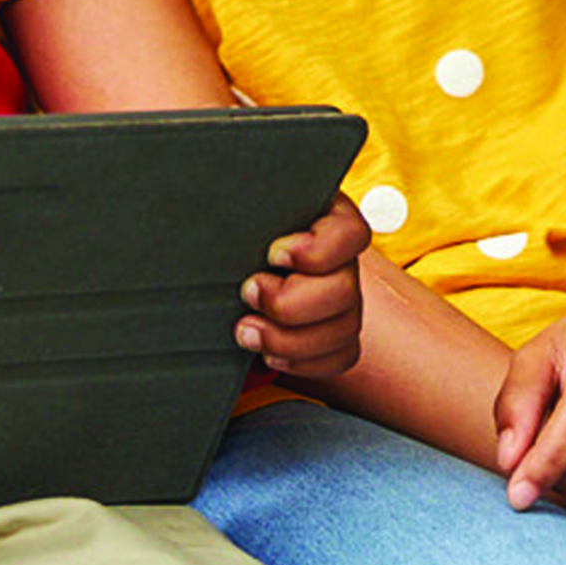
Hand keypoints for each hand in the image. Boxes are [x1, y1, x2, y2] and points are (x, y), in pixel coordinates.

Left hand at [239, 194, 368, 381]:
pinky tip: (268, 353)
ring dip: (289, 340)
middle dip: (290, 304)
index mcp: (325, 218)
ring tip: (246, 330)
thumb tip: (215, 203)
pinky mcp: (337, 334)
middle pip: (346, 291)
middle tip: (247, 293)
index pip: (350, 234)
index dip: (317, 251)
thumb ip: (238, 207)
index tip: (273, 255)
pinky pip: (339, 357)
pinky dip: (302, 362)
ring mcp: (344, 300)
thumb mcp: (235, 212)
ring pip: (343, 331)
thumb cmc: (232, 232)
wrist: (224, 268)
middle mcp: (342, 261)